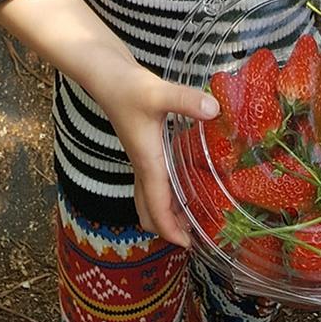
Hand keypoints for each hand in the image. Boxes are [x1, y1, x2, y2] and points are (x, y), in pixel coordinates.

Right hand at [96, 62, 219, 246]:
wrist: (106, 75)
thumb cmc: (128, 87)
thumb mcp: (159, 93)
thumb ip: (186, 100)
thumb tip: (214, 109)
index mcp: (148, 163)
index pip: (156, 209)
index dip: (170, 231)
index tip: (188, 246)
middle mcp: (143, 165)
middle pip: (149, 210)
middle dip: (168, 228)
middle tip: (194, 235)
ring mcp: (140, 157)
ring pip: (148, 197)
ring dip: (165, 212)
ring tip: (191, 216)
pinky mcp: (142, 147)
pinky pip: (151, 182)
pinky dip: (164, 193)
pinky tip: (183, 182)